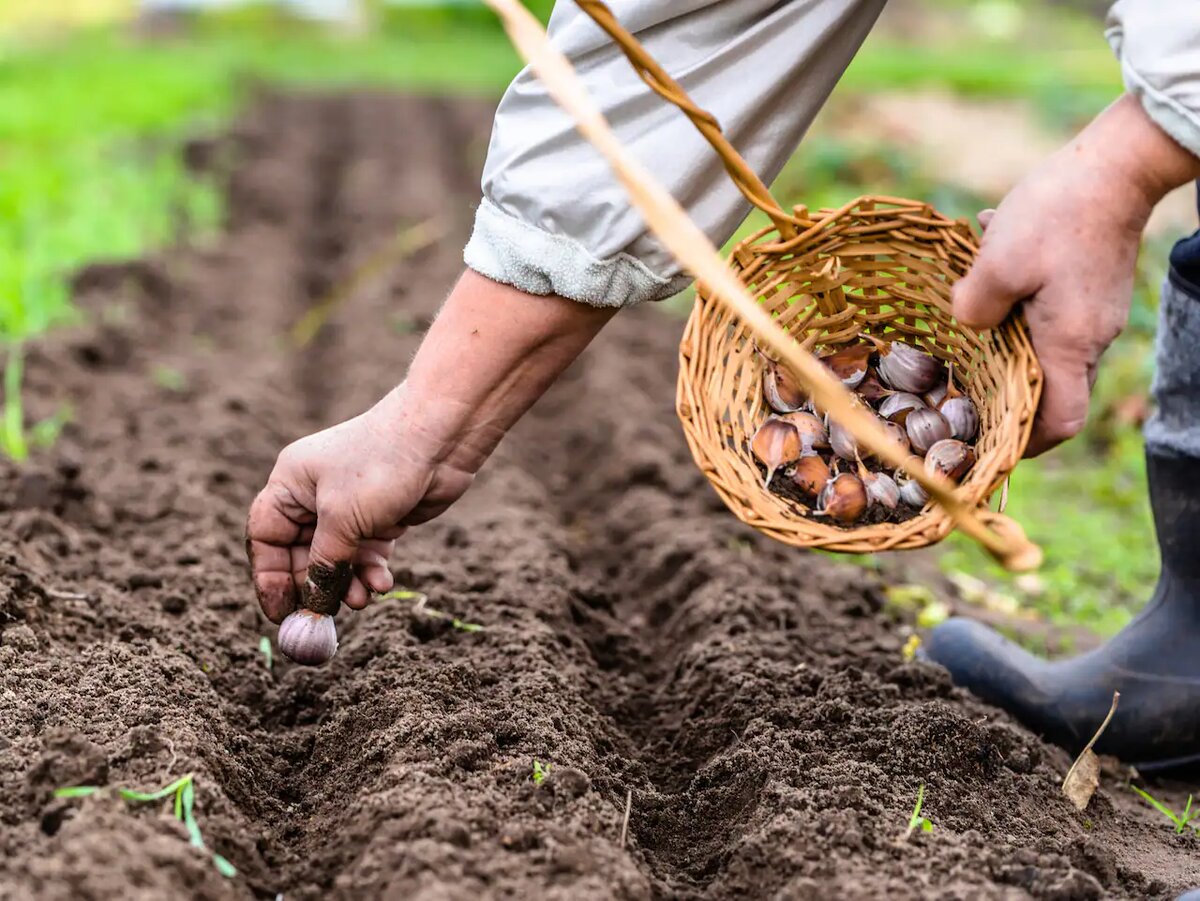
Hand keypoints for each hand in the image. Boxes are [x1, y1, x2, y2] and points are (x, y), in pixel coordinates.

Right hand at [245, 395, 470, 622]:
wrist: (441, 438)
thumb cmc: (381, 466)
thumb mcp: (343, 519)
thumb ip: (325, 565)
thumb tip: (312, 605)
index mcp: (290, 484)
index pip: (266, 537)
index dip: (269, 576)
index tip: (280, 612)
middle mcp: (314, 495)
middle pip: (301, 554)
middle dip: (315, 586)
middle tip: (325, 617)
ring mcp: (349, 507)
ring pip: (337, 559)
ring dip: (347, 583)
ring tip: (362, 599)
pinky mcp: (380, 517)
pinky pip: (366, 554)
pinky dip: (371, 571)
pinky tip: (382, 584)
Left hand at [952, 95, 1199, 455]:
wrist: (1116, 163)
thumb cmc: (1058, 213)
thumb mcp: (997, 263)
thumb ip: (972, 307)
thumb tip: (965, 325)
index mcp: (1069, 344)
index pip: (1060, 422)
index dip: (1027, 442)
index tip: (991, 439)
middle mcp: (1091, 338)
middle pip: (1049, 389)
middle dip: (1004, 390)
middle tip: (961, 382)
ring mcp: (1095, 313)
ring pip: (1043, 345)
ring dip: (1004, 333)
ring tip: (970, 301)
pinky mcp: (1091, 288)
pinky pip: (1049, 311)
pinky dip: (1017, 298)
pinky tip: (991, 256)